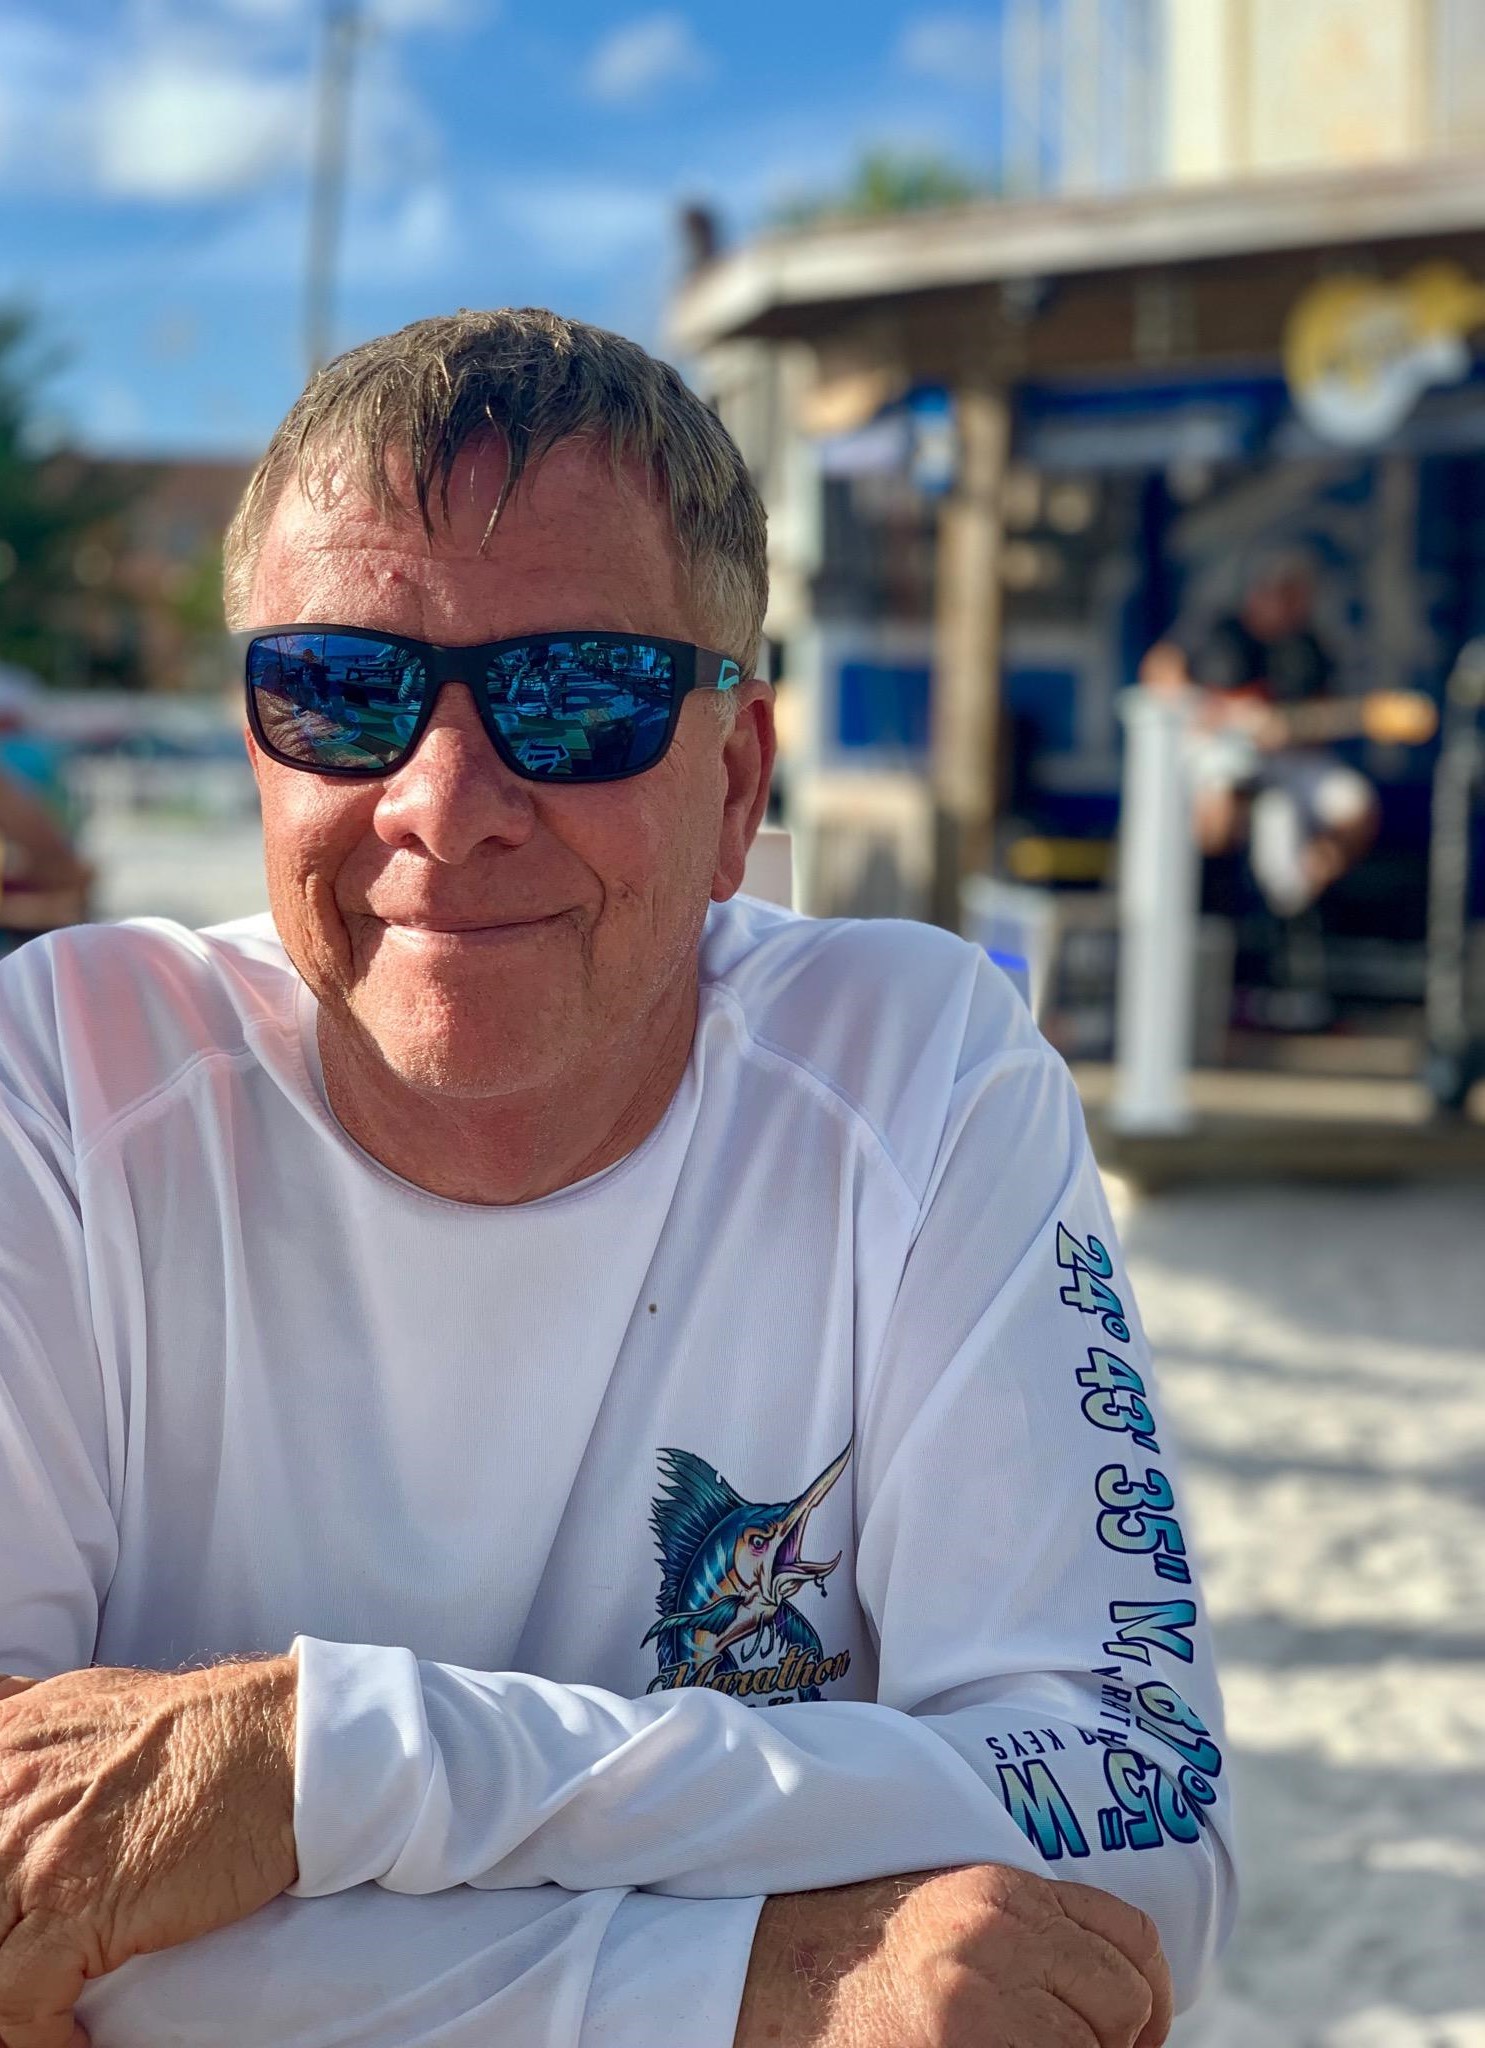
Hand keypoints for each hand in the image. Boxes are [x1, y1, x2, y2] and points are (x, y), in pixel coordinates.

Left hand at [0, 1659, 298, 2047]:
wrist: (276, 1742)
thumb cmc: (199, 1726)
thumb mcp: (81, 1698)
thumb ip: (21, 1721)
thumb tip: (1, 1717)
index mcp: (0, 1742)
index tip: (9, 1925)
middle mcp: (2, 1791)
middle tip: (27, 1970)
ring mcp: (34, 1852)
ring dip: (6, 2004)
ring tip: (39, 2012)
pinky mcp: (75, 1903)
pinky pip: (12, 2002)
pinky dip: (33, 2038)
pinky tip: (71, 2042)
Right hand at [734, 1863, 1172, 2047]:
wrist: (759, 1973)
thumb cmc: (854, 1959)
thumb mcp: (947, 1918)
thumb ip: (1022, 1937)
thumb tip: (1118, 2000)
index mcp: (1001, 1890)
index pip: (1131, 1939)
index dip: (1148, 1999)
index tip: (1135, 2036)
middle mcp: (999, 1931)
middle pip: (1122, 2003)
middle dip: (1111, 2044)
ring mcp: (979, 1995)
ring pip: (1094, 2047)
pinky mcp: (960, 2042)